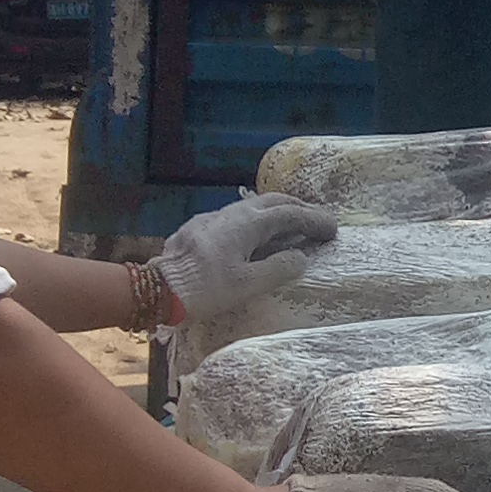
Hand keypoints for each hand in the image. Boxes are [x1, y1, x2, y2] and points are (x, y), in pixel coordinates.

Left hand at [158, 193, 336, 326]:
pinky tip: (253, 236)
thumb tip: (300, 257)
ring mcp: (213, 219)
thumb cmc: (206, 290)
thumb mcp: (248, 285)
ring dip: (276, 212)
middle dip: (298, 208)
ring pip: (252, 206)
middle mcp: (231, 214)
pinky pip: (236, 217)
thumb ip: (279, 268)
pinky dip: (256, 221)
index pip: (290, 215)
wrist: (157, 290)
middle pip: (272, 201)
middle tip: (317, 220)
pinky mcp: (198, 228)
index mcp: (247, 224)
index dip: (314, 220)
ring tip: (290, 225)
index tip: (333, 229)